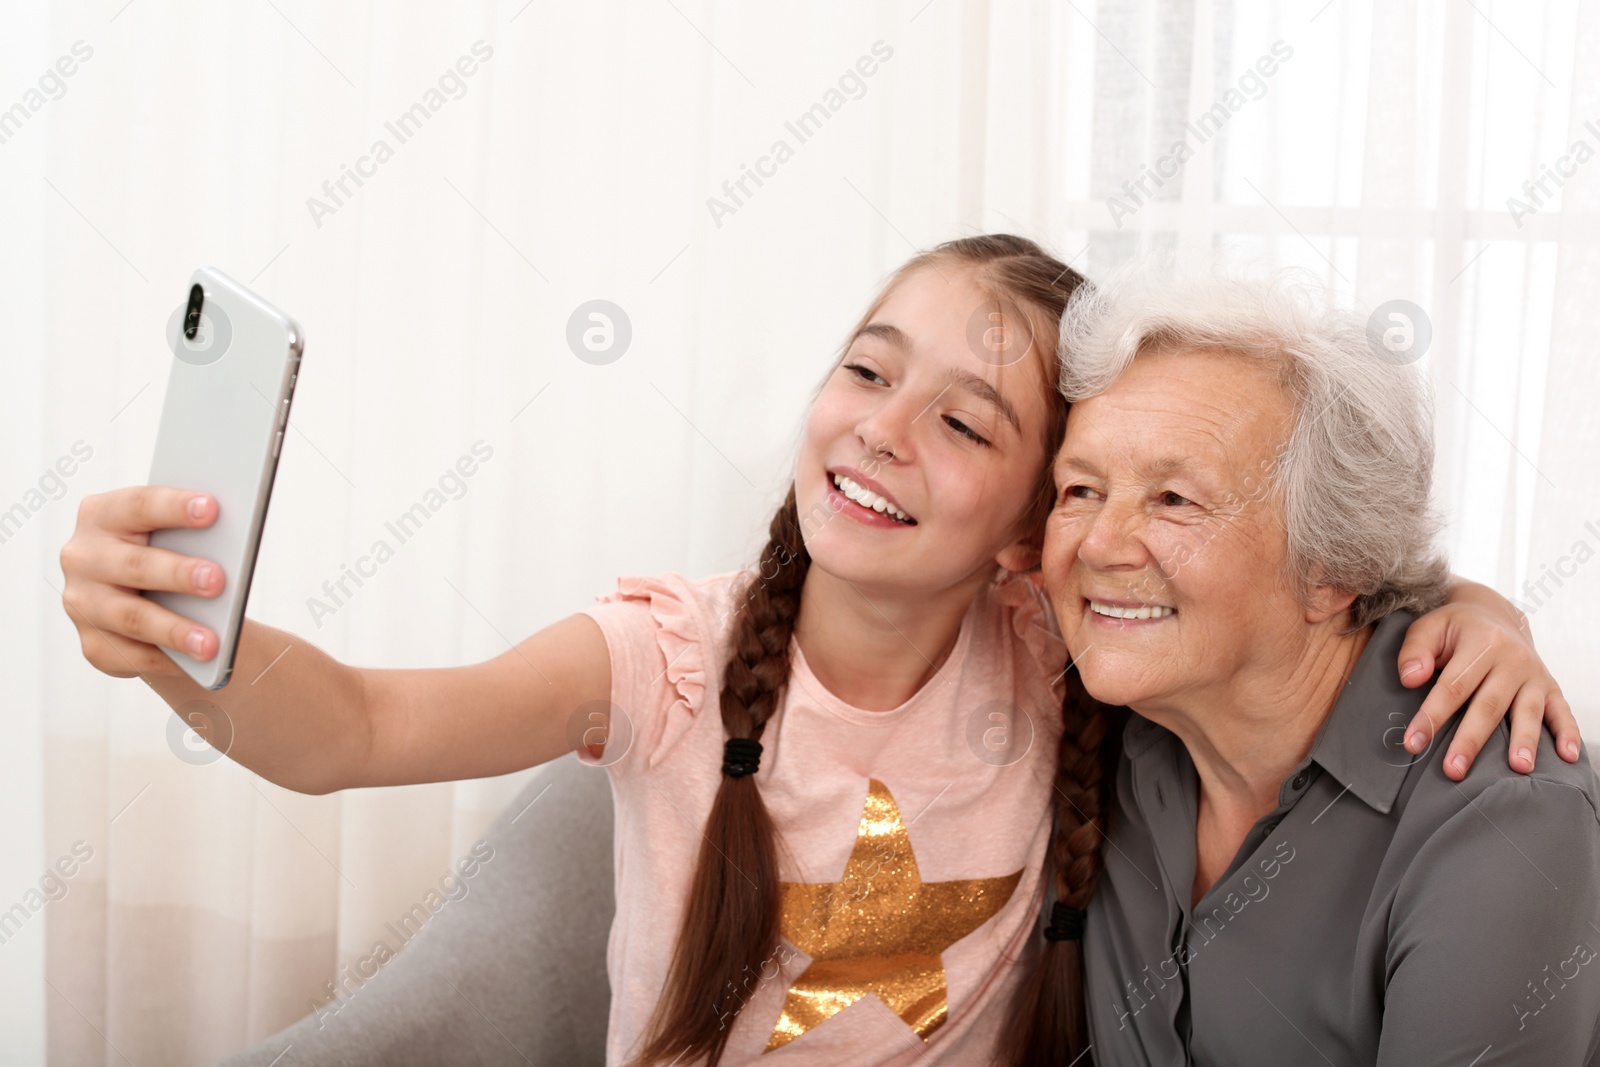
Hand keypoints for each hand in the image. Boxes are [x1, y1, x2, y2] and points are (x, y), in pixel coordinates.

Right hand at [58, 486, 224, 678]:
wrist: (156, 596)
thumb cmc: (172, 552)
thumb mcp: (174, 535)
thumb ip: (194, 534)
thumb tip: (232, 546)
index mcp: (103, 515)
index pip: (139, 505)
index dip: (174, 507)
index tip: (212, 508)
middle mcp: (83, 557)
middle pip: (135, 565)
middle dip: (178, 573)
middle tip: (217, 580)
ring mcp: (83, 603)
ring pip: (133, 617)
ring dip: (174, 630)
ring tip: (211, 643)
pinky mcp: (93, 643)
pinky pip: (131, 654)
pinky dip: (167, 659)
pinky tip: (196, 662)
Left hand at [1396, 588, 1579, 781]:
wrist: (1495, 614)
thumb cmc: (1456, 628)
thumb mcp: (1429, 628)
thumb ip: (1415, 651)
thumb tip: (1411, 679)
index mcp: (1481, 642)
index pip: (1453, 686)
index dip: (1432, 716)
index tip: (1414, 743)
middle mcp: (1513, 659)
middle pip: (1489, 705)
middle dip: (1470, 740)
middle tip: (1454, 770)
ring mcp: (1534, 674)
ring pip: (1528, 711)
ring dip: (1524, 741)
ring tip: (1518, 768)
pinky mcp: (1550, 687)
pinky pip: (1562, 711)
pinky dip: (1568, 733)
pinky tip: (1567, 756)